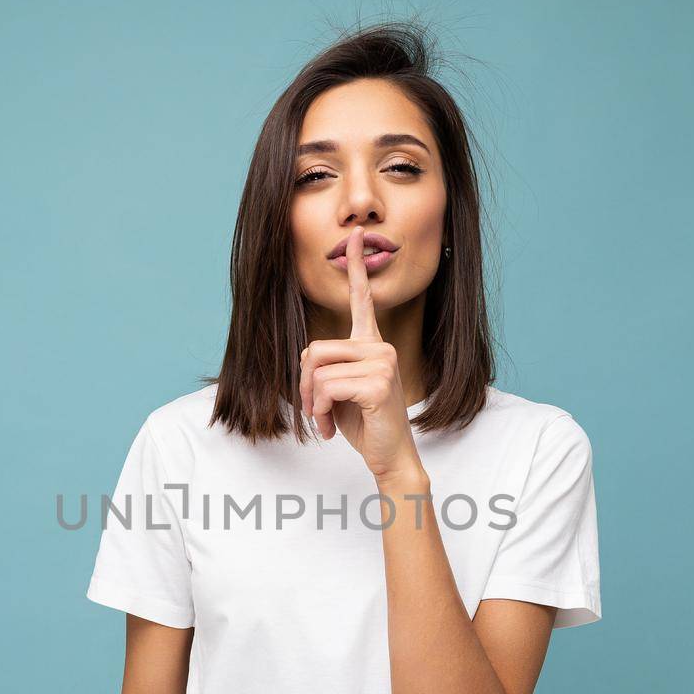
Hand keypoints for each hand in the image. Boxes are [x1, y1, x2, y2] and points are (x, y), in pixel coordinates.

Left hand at [299, 226, 423, 481]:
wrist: (389, 457)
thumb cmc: (364, 424)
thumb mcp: (338, 391)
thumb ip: (324, 368)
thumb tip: (307, 360)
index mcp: (372, 345)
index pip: (362, 301)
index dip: (356, 267)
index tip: (354, 236)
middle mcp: (380, 348)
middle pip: (314, 350)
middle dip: (303, 385)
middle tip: (314, 411)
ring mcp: (382, 363)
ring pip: (316, 371)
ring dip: (311, 403)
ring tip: (326, 421)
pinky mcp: (377, 383)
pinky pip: (325, 388)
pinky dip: (320, 412)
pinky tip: (333, 428)